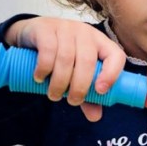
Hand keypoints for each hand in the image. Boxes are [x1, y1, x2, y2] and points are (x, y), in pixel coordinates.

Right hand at [5, 17, 124, 121]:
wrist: (31, 36)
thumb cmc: (59, 57)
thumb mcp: (75, 75)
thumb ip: (87, 95)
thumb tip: (95, 117)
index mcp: (100, 43)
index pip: (115, 55)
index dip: (112, 74)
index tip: (100, 91)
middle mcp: (85, 33)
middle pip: (87, 61)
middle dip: (80, 86)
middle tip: (72, 101)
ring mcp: (65, 28)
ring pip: (66, 58)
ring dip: (59, 82)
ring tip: (54, 95)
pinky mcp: (45, 29)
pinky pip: (48, 50)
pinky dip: (44, 68)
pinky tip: (40, 78)